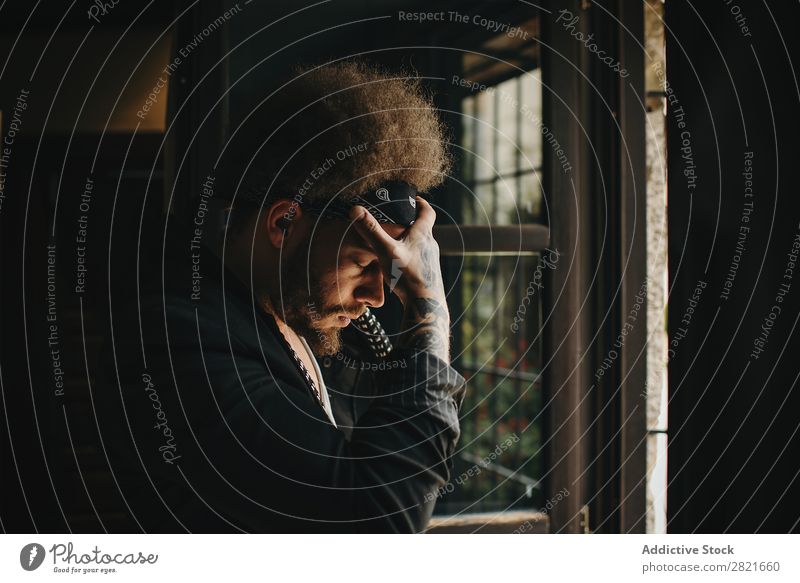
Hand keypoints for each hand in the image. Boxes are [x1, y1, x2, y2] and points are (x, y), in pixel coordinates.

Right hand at [349, 198, 450, 361]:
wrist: (425, 306)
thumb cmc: (408, 276)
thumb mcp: (386, 251)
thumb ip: (371, 231)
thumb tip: (356, 210)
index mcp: (423, 234)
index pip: (427, 212)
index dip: (420, 203)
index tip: (413, 199)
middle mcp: (430, 245)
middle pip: (422, 228)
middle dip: (409, 222)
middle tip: (395, 220)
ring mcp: (430, 261)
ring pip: (420, 244)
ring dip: (408, 240)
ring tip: (393, 241)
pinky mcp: (427, 274)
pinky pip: (417, 259)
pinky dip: (408, 256)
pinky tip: (397, 264)